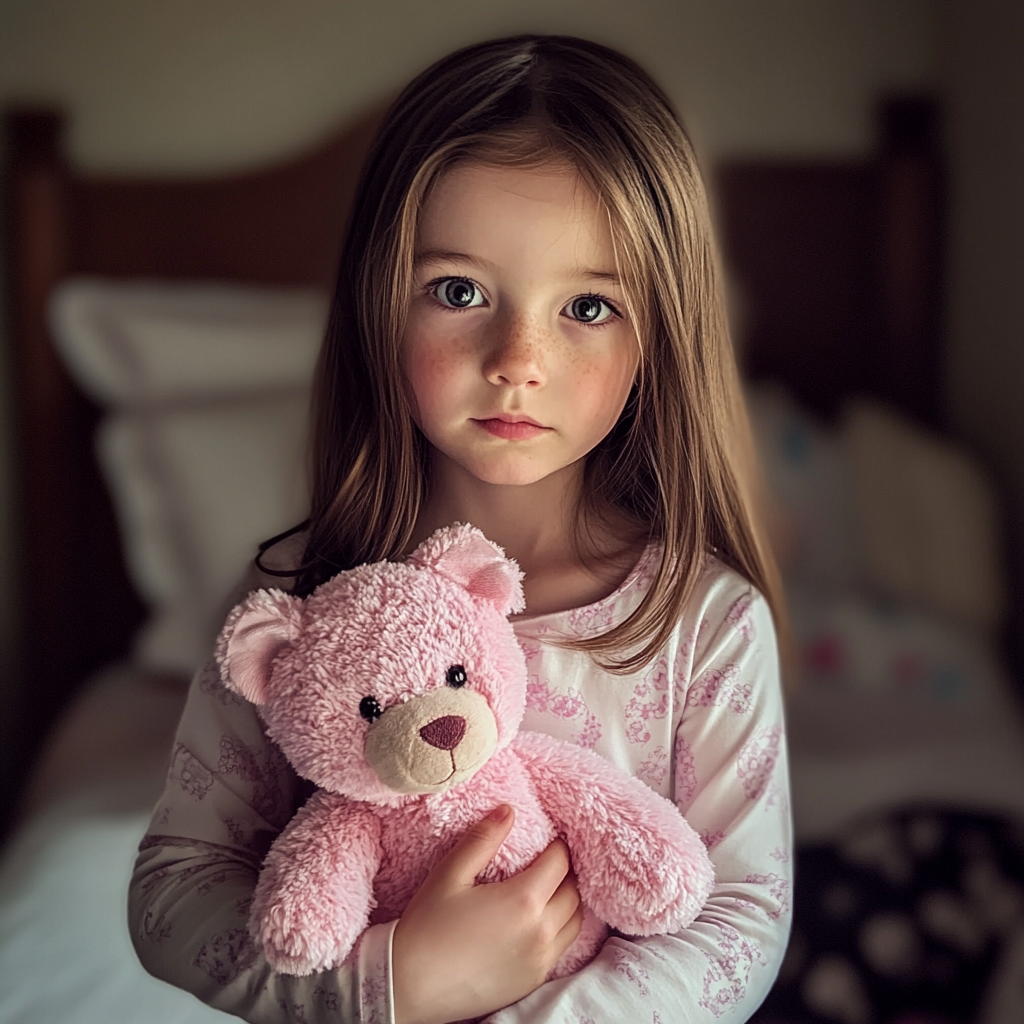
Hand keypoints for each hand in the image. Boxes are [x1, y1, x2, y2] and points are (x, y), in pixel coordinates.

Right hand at [392, 805, 583, 1023]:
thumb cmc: (427, 927)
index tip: (550, 838)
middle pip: (573, 892)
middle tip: (550, 861)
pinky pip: (561, 949)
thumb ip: (482, 839)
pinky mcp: (532, 982)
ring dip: (568, 901)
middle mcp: (540, 933)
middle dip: (566, 872)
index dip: (558, 846)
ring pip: (574, 923)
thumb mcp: (450, 873)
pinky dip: (560, 930)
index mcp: (523, 901)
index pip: (559, 863)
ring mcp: (539, 961)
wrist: (408, 987)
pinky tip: (539, 922)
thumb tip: (508, 811)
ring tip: (549, 889)